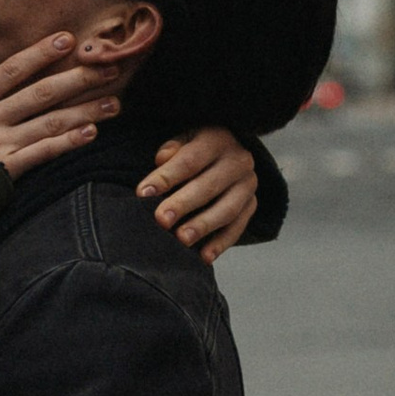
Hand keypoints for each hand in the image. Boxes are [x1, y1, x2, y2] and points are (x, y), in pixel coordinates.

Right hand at [0, 32, 117, 178]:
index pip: (10, 70)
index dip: (40, 53)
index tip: (67, 39)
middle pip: (39, 93)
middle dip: (76, 79)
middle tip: (108, 67)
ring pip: (48, 122)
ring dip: (84, 111)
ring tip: (113, 101)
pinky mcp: (4, 171)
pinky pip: (42, 154)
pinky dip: (67, 143)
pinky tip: (91, 134)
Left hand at [138, 126, 257, 259]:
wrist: (228, 153)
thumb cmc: (196, 148)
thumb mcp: (184, 139)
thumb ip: (172, 148)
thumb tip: (161, 159)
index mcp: (218, 139)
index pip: (190, 160)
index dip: (166, 177)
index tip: (143, 193)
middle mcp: (238, 161)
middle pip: (209, 186)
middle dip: (183, 204)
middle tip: (161, 220)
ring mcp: (248, 185)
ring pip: (227, 209)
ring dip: (203, 226)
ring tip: (181, 240)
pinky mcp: (251, 205)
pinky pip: (238, 227)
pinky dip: (221, 243)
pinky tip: (204, 257)